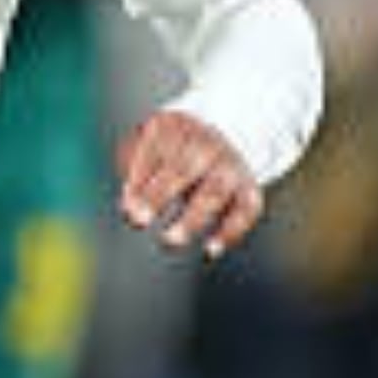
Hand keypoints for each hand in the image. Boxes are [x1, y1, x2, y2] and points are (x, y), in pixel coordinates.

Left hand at [115, 108, 261, 258]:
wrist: (226, 136)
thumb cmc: (173, 150)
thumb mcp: (149, 148)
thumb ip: (136, 177)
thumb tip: (131, 210)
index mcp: (174, 127)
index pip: (154, 152)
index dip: (139, 181)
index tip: (128, 209)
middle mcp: (206, 143)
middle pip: (182, 168)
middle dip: (159, 195)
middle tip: (139, 220)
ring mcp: (230, 165)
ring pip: (214, 191)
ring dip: (192, 218)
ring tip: (169, 240)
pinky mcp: (249, 189)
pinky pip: (245, 211)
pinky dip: (230, 232)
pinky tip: (210, 250)